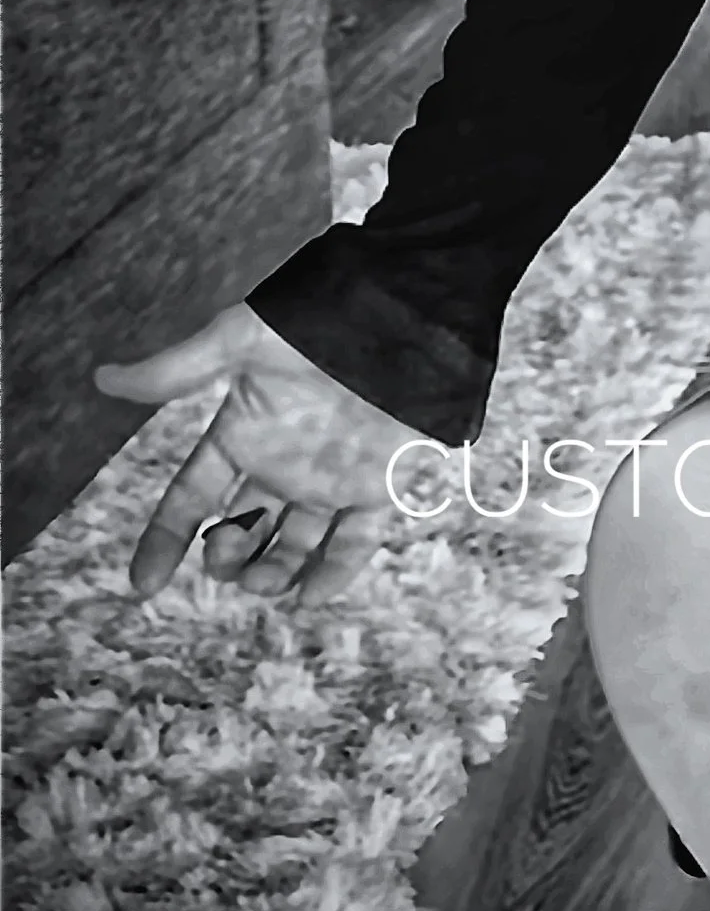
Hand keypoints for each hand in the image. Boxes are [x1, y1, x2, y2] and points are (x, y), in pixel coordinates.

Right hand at [94, 305, 422, 604]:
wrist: (403, 312)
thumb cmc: (316, 320)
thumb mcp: (240, 341)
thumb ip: (176, 370)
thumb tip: (104, 377)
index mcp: (243, 431)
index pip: (192, 497)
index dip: (165, 539)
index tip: (143, 584)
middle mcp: (283, 462)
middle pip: (242, 530)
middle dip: (227, 556)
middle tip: (226, 561)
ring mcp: (330, 476)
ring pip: (293, 545)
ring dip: (272, 573)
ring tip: (263, 583)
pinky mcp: (379, 483)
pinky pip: (354, 542)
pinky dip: (333, 574)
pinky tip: (308, 598)